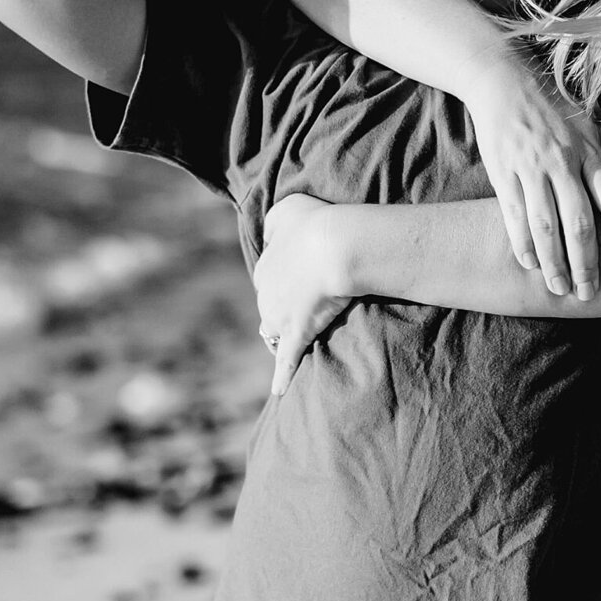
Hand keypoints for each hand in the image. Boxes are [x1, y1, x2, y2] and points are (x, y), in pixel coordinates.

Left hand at [255, 193, 352, 395]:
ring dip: (279, 338)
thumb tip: (271, 234)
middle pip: (268, 309)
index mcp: (264, 266)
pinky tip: (279, 390)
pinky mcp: (297, 335)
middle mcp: (265, 294)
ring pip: (273, 332)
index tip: (297, 282)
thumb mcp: (287, 209)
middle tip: (299, 311)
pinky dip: (282, 376)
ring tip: (290, 345)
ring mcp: (279, 317)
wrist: (335, 246)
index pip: (267, 279)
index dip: (283, 281)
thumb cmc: (316, 222)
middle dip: (280, 311)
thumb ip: (276, 222)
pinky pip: (287, 361)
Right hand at [463, 69, 600, 299]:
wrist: (505, 82)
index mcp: (590, 153)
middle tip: (591, 294)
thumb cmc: (556, 109)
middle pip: (579, 222)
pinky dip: (522, 242)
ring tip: (560, 288)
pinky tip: (530, 264)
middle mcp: (563, 162)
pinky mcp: (503, 171)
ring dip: (554, 262)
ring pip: (546, 225)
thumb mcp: (595, 128)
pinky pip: (513, 214)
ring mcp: (531, 167)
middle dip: (587, 263)